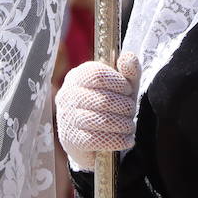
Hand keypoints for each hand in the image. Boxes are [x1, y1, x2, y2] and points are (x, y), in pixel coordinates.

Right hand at [55, 52, 139, 170]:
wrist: (92, 140)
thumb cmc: (110, 107)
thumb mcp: (122, 87)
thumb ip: (129, 71)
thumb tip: (128, 57)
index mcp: (78, 76)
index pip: (98, 75)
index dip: (119, 83)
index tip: (128, 91)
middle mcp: (68, 95)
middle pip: (103, 99)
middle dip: (125, 107)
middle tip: (130, 112)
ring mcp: (67, 118)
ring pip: (102, 120)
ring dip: (124, 124)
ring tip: (129, 126)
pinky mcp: (71, 140)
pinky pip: (98, 140)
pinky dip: (118, 140)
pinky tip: (127, 139)